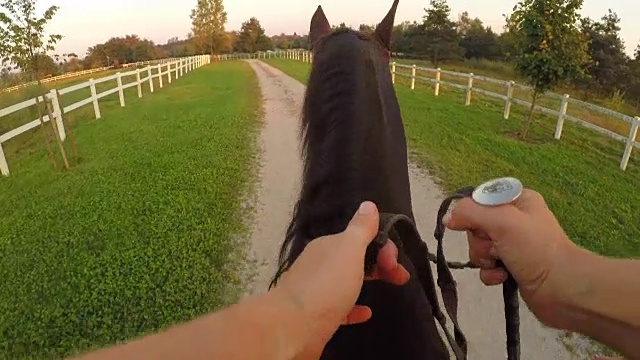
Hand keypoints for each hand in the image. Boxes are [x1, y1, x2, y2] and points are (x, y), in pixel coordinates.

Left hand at [272, 201, 408, 355]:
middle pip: (354, 259)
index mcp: (328, 246)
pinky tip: (366, 312)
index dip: (382, 247)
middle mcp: (320, 264)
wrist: (293, 327)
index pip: (359, 238)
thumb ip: (361, 228)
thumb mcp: (349, 249)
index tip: (396, 264)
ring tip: (389, 289)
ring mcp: (317, 290)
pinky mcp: (317, 315)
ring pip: (347, 282)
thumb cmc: (326, 284)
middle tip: (400, 277)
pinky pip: (340, 308)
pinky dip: (355, 308)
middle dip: (380, 264)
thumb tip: (368, 204)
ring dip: (368, 282)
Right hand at [444, 189, 578, 326]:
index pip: (479, 200)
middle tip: (496, 248)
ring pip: (479, 248)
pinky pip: (486, 267)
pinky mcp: (511, 267)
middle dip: (480, 241)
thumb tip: (448, 218)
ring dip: (483, 259)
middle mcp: (514, 220)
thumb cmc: (534, 249)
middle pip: (476, 226)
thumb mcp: (501, 221)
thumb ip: (470, 213)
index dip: (473, 214)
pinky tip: (502, 278)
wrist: (563, 289)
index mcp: (517, 200)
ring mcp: (513, 245)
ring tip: (500, 265)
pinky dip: (490, 273)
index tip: (479, 226)